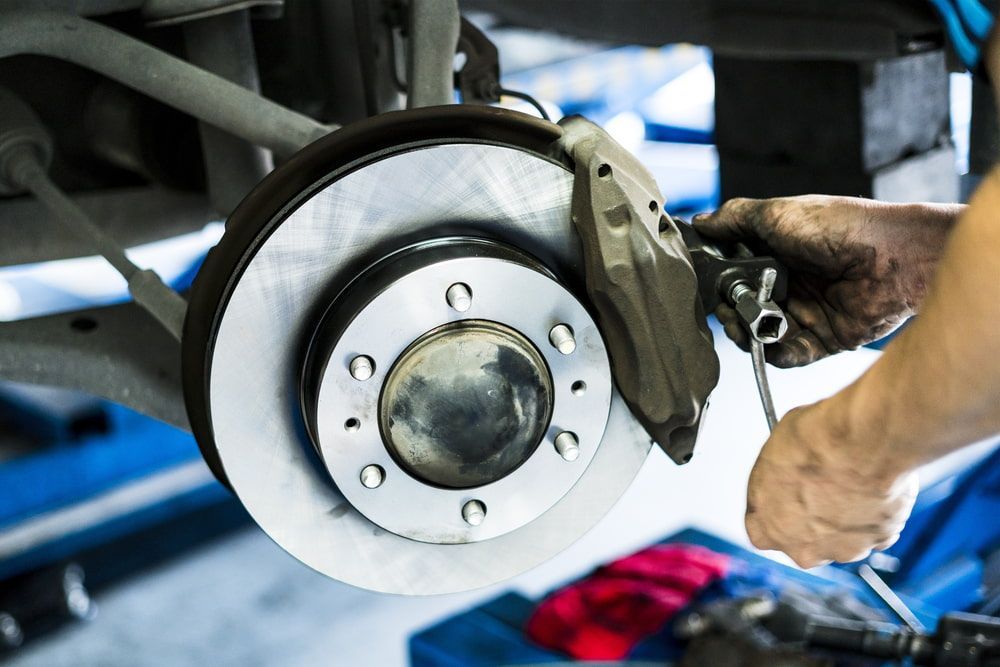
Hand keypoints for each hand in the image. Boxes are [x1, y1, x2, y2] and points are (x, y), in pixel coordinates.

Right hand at [693, 195, 955, 366]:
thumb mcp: (776, 213)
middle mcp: (788, 285)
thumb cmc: (840, 227)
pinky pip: (788, 356)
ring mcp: (805, 313)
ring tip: (748, 323)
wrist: (893, 257)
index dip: (718, 283)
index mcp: (776, 254)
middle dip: (728, 312)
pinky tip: (770, 342)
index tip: (707, 285)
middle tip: (728, 307)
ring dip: (746, 334)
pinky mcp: (823, 340)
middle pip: (742, 309)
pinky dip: (775, 354)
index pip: (734, 275)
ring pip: (759, 335)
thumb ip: (734, 219)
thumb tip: (700, 223)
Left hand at [744, 399, 918, 567]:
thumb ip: (775, 479)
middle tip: (818, 487)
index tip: (781, 494)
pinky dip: (874, 512)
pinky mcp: (881, 539)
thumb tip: (784, 470)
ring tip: (849, 481)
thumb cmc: (814, 443)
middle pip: (803, 540)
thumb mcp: (773, 453)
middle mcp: (805, 549)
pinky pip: (875, 528)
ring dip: (844, 517)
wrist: (861, 441)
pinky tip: (871, 485)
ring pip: (841, 537)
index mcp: (769, 529)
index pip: (761, 530)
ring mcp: (845, 548)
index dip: (773, 510)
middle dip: (809, 519)